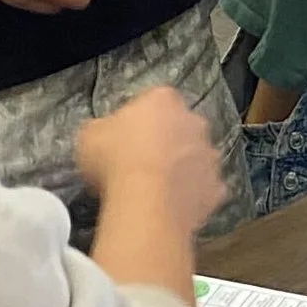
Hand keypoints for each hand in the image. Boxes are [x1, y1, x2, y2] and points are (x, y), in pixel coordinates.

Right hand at [74, 84, 225, 232]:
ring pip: (198, 158)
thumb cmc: (114, 160)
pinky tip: (175, 207)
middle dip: (167, 141)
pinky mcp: (218, 188)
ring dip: (184, 168)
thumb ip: (103, 130)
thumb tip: (107, 135)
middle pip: (182, 127)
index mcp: (163, 100)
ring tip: (159, 190)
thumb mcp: (89, 137)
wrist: (147, 203)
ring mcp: (210, 155)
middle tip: (143, 163)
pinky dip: (194, 196)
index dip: (139, 120)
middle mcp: (194, 121)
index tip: (125, 138)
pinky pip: (206, 189)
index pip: (154, 100)